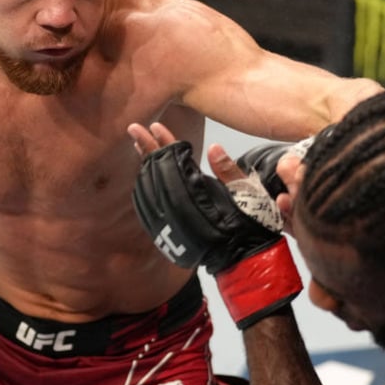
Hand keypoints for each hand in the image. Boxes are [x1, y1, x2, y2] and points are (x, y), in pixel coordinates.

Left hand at [131, 136, 301, 328]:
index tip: (154, 125)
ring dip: (143, 166)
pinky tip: (143, 176)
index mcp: (200, 194)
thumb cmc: (250, 223)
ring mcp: (169, 223)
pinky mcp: (166, 234)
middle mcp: (180, 208)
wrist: (244, 259)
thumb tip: (213, 147)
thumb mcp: (248, 192)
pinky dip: (143, 188)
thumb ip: (228, 170)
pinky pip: (146, 208)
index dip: (164, 142)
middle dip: (145, 148)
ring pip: (147, 190)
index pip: (174, 162)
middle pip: (156, 173)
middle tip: (135, 128)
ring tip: (139, 146)